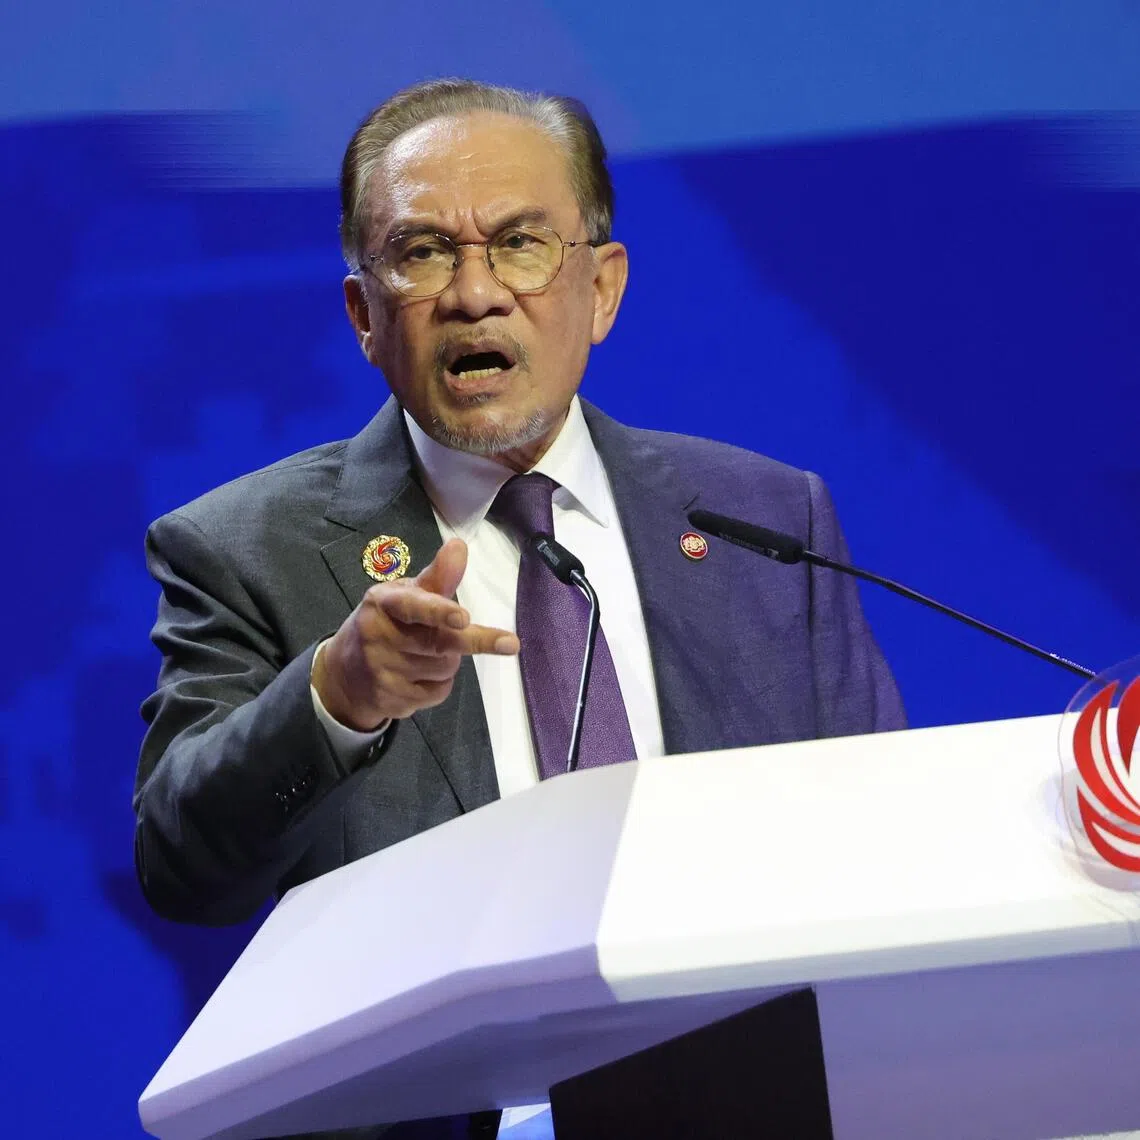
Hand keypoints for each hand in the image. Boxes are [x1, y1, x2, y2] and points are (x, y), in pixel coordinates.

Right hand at [312, 538, 518, 728]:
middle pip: (440, 643)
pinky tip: (421, 676)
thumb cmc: (386, 623)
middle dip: (475, 641)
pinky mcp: (389, 700)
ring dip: (450, 660)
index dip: (439, 612)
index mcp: (382, 603)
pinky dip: (440, 684)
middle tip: (510, 643)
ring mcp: (381, 671)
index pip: (412, 606)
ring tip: (429, 653)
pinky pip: (437, 692)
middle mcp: (377, 635)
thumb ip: (437, 578)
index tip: (463, 618)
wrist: (345, 673)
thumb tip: (459, 546)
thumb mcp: (405, 596)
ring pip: (445, 668)